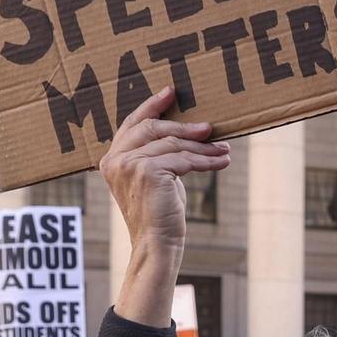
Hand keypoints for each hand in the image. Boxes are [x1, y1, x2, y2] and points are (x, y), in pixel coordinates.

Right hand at [99, 88, 229, 256]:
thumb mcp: (154, 178)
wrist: (157, 243)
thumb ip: (157, 154)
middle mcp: (115, 160)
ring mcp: (129, 165)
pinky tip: (222, 162)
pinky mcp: (148, 172)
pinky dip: (206, 160)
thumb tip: (189, 131)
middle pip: (153, 129)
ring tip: (224, 149)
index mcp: (111, 159)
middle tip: (210, 127)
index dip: (151, 106)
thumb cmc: (159, 214)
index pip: (132, 124)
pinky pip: (184, 159)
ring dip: (203, 147)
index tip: (170, 92)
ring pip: (173, 145)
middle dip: (184, 126)